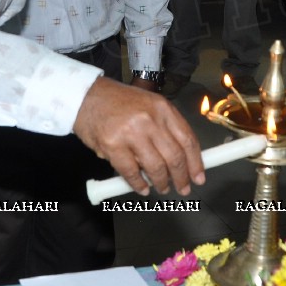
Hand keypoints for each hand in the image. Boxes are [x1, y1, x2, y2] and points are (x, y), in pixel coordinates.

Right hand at [73, 77, 204, 195]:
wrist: (86, 96)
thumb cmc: (118, 102)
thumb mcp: (149, 105)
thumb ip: (165, 127)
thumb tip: (181, 158)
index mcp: (163, 108)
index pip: (187, 140)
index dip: (195, 163)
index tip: (198, 177)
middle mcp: (150, 119)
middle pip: (174, 157)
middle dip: (181, 178)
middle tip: (183, 189)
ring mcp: (131, 132)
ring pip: (155, 167)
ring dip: (161, 183)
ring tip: (161, 188)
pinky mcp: (113, 145)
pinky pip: (131, 172)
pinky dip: (138, 185)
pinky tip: (142, 189)